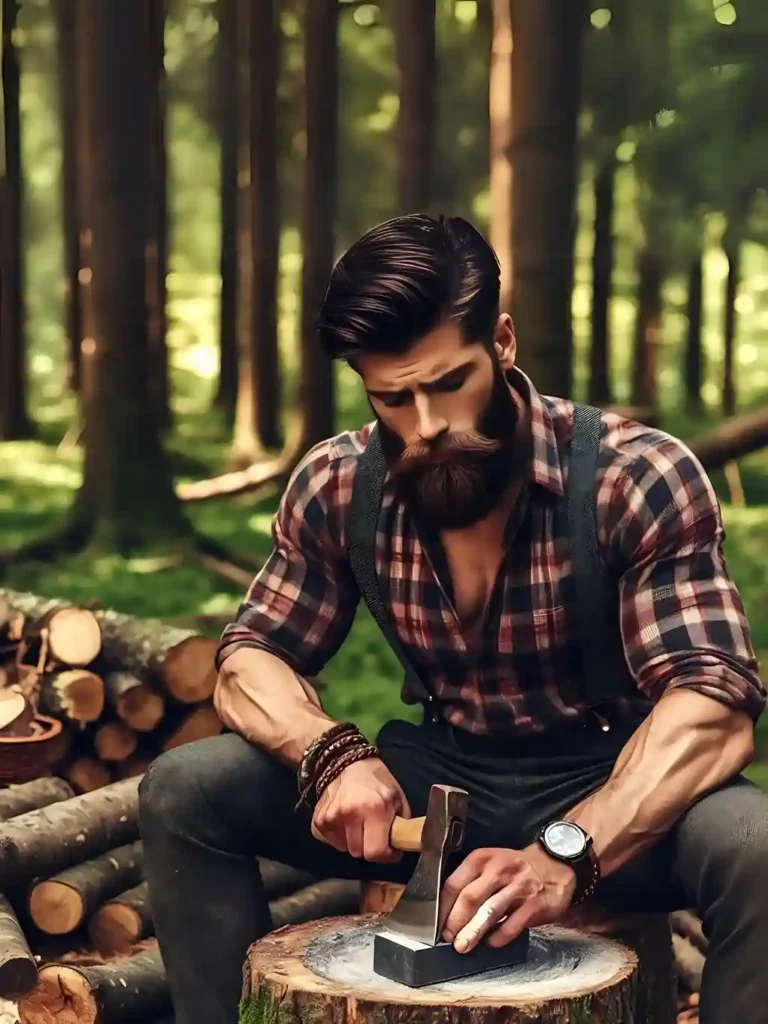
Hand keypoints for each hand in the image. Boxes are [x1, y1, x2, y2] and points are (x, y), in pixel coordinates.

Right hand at [311, 757, 409, 862]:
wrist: (345, 761)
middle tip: (373, 831)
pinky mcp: (318, 819)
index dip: (386, 855)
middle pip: (359, 853)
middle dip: (369, 846)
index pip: (376, 853)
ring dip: (353, 841)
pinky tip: (344, 821)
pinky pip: (331, 842)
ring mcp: (331, 816)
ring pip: (345, 848)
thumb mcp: (397, 798)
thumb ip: (401, 824)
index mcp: (375, 808)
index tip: (390, 849)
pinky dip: (339, 836)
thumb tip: (400, 846)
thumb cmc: (377, 781)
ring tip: (358, 823)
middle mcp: (350, 813)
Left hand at [440, 845, 575, 952]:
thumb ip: (472, 882)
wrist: (555, 863)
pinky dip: (498, 938)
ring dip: (473, 932)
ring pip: (489, 913)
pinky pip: (511, 925)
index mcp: (482, 859)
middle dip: (456, 922)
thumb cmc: (515, 867)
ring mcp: (518, 887)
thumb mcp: (491, 863)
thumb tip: (450, 912)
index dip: (444, 907)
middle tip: (449, 938)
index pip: (454, 883)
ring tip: (463, 946)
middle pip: (469, 898)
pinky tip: (491, 942)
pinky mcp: (534, 905)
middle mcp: (498, 870)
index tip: (438, 924)